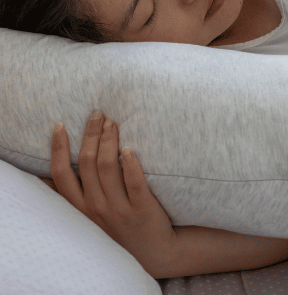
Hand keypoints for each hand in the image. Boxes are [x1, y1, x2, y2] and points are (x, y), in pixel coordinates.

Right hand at [47, 110, 177, 277]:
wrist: (154, 250)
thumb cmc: (122, 225)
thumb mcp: (93, 214)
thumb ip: (80, 194)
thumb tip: (60, 167)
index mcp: (81, 207)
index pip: (61, 174)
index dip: (58, 148)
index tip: (60, 125)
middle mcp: (96, 208)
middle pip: (87, 163)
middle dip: (89, 134)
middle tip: (98, 113)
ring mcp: (119, 209)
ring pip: (107, 167)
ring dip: (108, 140)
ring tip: (113, 122)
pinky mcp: (142, 209)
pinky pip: (134, 182)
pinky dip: (130, 163)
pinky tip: (129, 148)